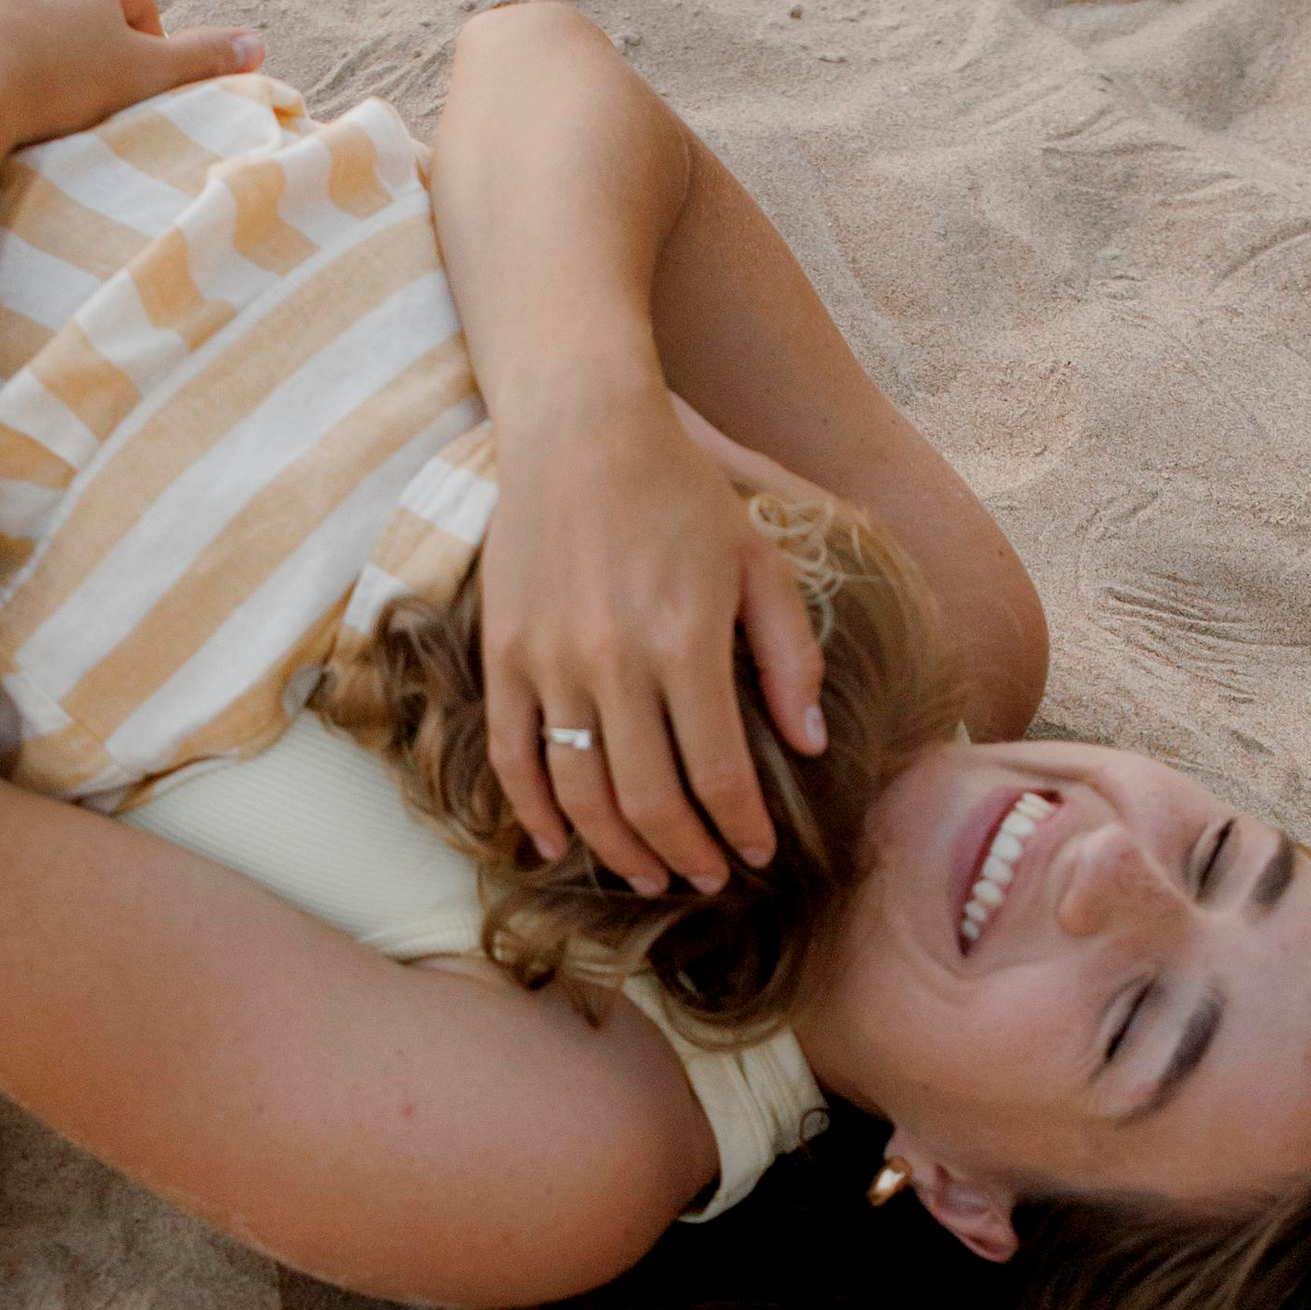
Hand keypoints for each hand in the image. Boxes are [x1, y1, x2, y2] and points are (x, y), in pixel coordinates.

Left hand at [0, 0, 263, 183]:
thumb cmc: (49, 90)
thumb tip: (259, 43)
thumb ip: (201, 60)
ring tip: (12, 79)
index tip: (123, 87)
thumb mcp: (141, 80)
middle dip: (74, 31)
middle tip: (66, 89)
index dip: (138, 46)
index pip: (134, 1)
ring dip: (17, 23)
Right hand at [479, 370, 825, 895]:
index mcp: (687, 642)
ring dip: (617, 850)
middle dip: (685, 855)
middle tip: (708, 879)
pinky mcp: (502, 655)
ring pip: (580, 792)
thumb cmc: (682, 494)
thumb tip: (807, 747)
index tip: (758, 853)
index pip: (719, 772)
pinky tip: (559, 845)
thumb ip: (789, 656)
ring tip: (649, 875)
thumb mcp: (759, 562)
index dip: (741, 827)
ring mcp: (549, 662)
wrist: (580, 430)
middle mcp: (615, 662)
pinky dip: (532, 812)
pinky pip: (511, 757)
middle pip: (649, 800)